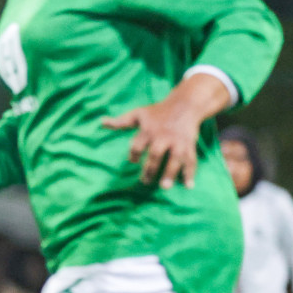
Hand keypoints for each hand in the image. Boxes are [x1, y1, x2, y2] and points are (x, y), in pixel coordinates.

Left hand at [102, 73, 229, 189]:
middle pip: (156, 154)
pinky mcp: (189, 145)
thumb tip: (101, 122)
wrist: (185, 105)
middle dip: (150, 168)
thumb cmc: (157, 112)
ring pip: (175, 158)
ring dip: (170, 173)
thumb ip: (121, 121)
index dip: (134, 154)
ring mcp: (178, 142)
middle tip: (145, 182)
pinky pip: (191, 160)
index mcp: (149, 130)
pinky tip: (188, 186)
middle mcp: (164, 136)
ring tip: (164, 187)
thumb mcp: (138, 114)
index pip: (138, 145)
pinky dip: (190, 173)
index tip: (133, 161)